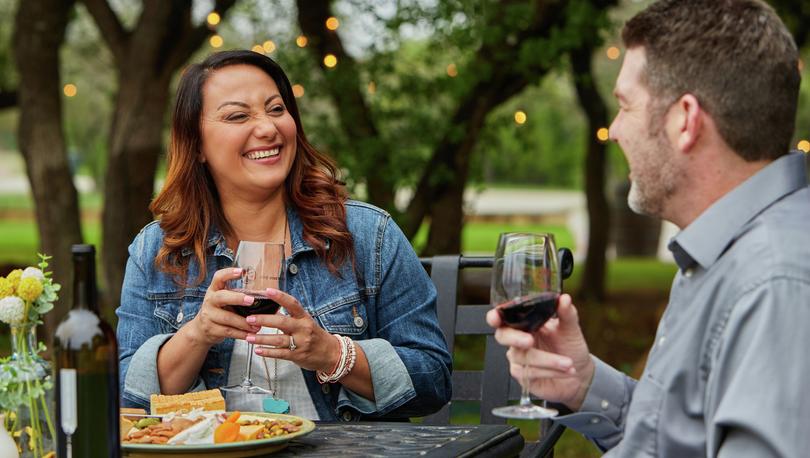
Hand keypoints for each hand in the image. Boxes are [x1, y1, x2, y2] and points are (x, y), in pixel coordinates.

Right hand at [186, 267, 261, 346]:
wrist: (200, 330)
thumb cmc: (219, 311)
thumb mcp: (224, 300)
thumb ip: (238, 296)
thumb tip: (266, 296)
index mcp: (214, 290)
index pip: (218, 277)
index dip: (229, 273)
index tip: (241, 271)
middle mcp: (210, 300)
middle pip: (221, 297)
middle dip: (237, 298)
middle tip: (251, 300)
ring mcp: (208, 315)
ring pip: (227, 318)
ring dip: (244, 322)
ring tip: (257, 325)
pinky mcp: (211, 329)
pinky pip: (228, 331)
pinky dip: (241, 334)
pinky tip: (250, 335)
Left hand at [244, 288, 340, 372]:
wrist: (331, 353)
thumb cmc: (315, 336)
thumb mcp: (306, 322)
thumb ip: (290, 317)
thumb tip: (270, 308)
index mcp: (304, 318)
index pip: (292, 304)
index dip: (280, 296)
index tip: (267, 291)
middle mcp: (303, 329)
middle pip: (282, 322)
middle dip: (264, 320)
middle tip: (250, 318)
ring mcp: (301, 343)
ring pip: (278, 340)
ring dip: (261, 338)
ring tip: (248, 337)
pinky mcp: (298, 355)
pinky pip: (280, 354)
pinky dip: (268, 352)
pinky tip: (258, 350)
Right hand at [486, 293, 594, 410]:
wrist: (580, 374)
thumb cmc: (570, 348)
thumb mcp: (570, 328)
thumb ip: (566, 313)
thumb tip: (565, 299)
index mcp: (525, 323)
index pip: (504, 316)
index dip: (495, 316)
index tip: (496, 316)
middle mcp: (518, 340)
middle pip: (503, 336)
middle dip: (515, 338)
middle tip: (529, 341)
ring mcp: (519, 358)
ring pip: (522, 357)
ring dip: (548, 360)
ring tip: (567, 363)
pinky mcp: (523, 376)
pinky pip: (529, 372)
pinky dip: (550, 371)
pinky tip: (565, 370)